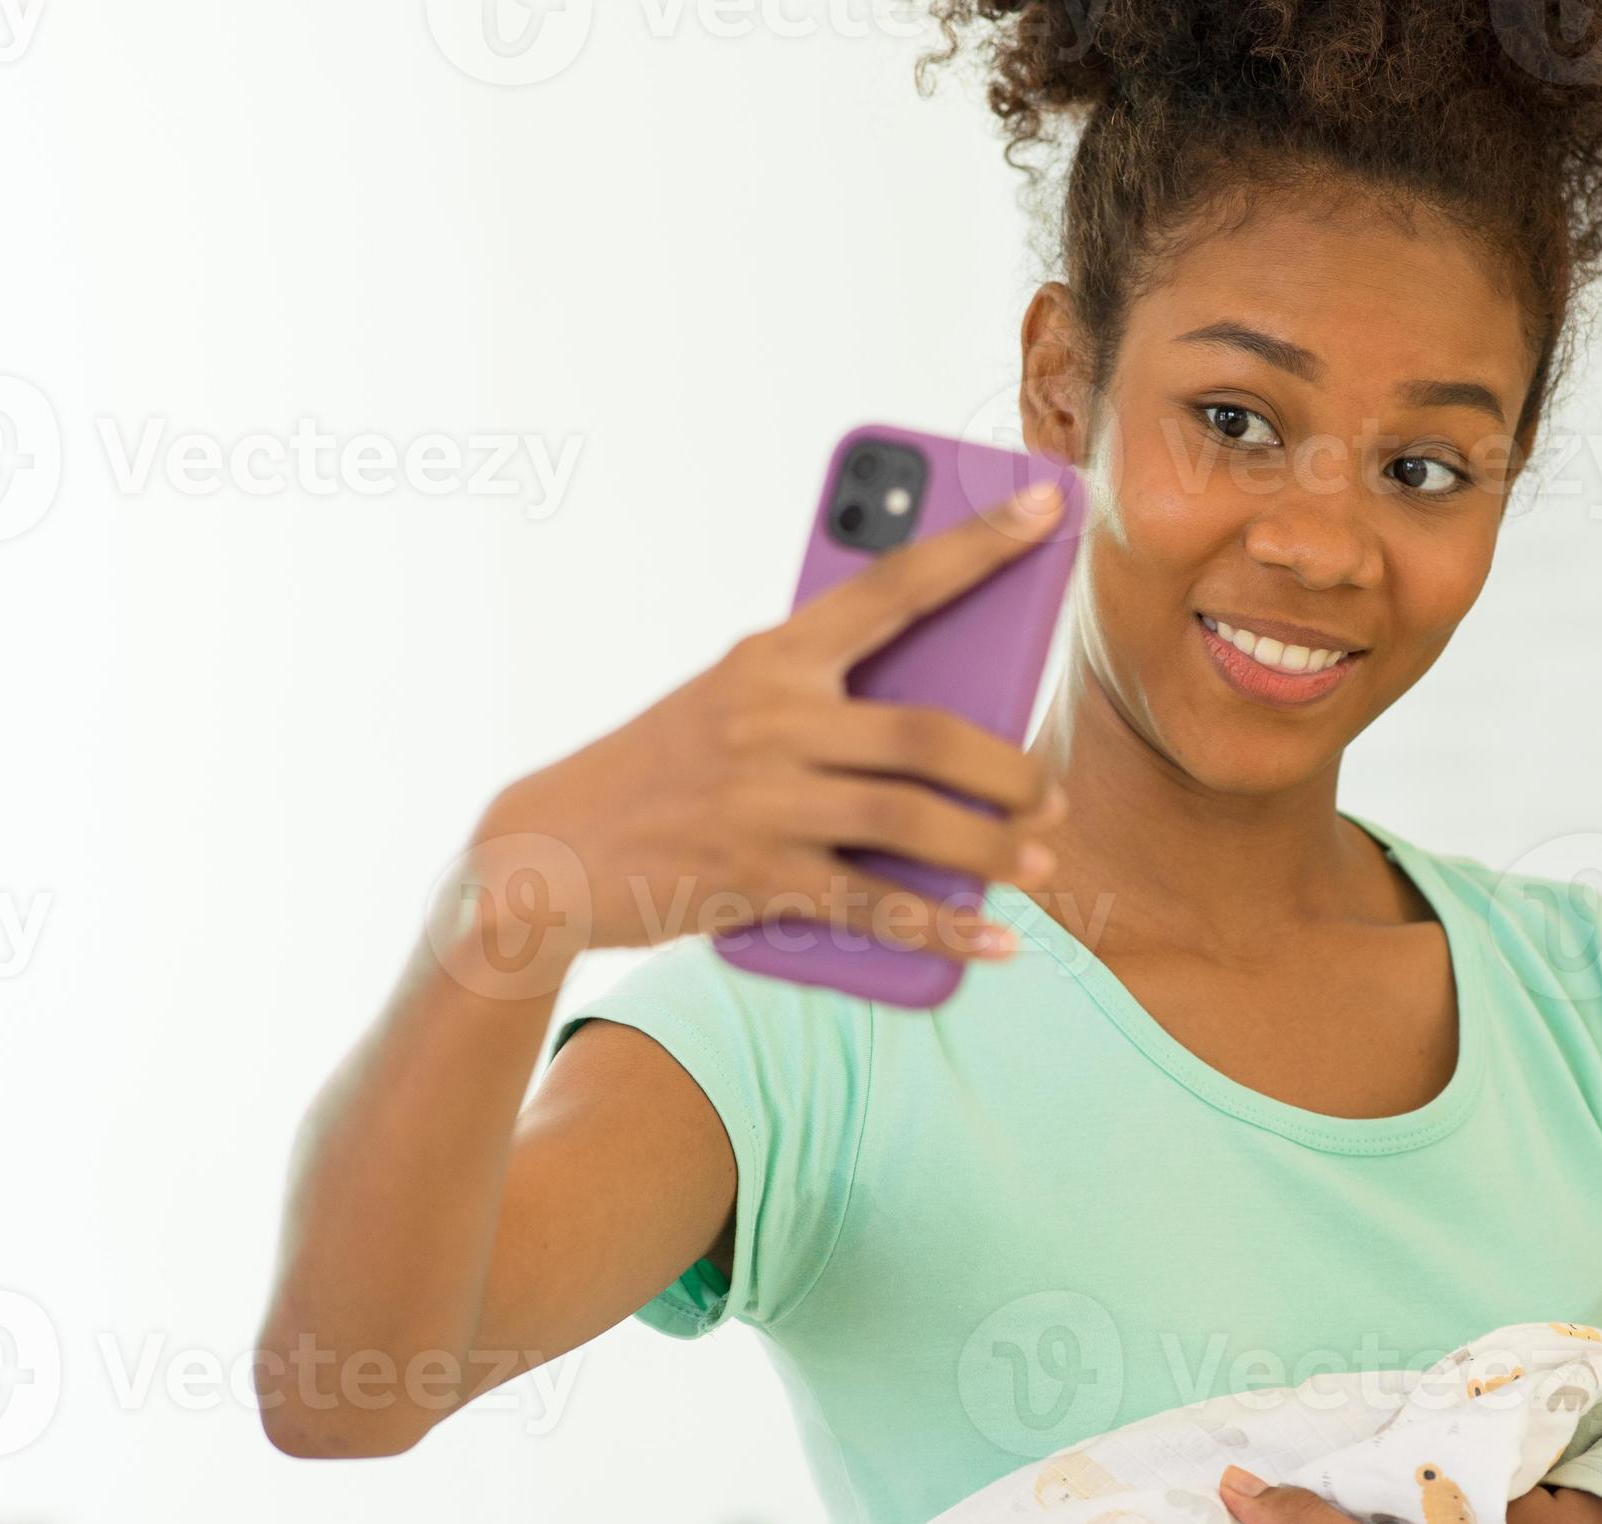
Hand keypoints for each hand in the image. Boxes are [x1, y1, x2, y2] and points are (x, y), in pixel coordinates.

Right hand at [472, 483, 1071, 964]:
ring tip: (1043, 859)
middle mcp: (771, 718)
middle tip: (1053, 792)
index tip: (1046, 505)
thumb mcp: (729, 704)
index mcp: (770, 655)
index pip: (892, 585)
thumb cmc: (663, 770)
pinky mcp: (758, 877)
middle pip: (928, 733)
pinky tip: (995, 939)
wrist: (548, 848)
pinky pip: (878, 905)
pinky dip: (947, 927)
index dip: (976, 544)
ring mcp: (765, 800)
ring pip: (915, 821)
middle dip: (1009, 768)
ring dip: (995, 847)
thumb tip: (946, 725)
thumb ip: (817, 697)